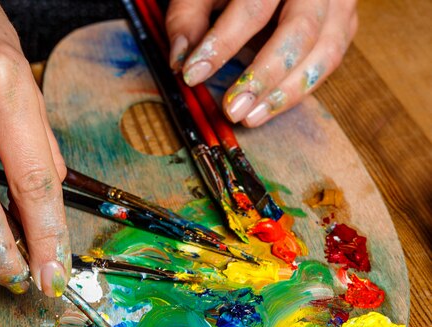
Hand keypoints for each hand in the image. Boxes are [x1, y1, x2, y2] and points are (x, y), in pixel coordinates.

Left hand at [166, 0, 357, 125]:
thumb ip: (189, 17)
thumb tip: (180, 62)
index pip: (253, 8)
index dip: (222, 43)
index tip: (193, 74)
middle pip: (299, 31)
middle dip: (263, 76)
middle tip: (232, 109)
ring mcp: (338, 3)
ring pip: (325, 52)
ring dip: (287, 92)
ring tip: (251, 117)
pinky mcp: (344, 22)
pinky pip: (331, 60)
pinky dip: (302, 88)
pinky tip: (271, 106)